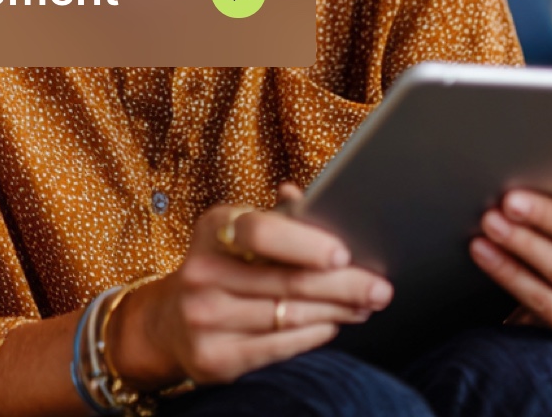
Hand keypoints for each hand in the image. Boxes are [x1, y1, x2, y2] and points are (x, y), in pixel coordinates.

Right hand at [111, 184, 392, 387]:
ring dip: (337, 312)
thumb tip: (303, 193)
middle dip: (344, 285)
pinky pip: (278, 347)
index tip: (345, 253)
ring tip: (365, 306)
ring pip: (289, 316)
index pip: (260, 230)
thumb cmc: (224, 265)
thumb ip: (277, 216)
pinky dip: (313, 336)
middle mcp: (202, 272)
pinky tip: (332, 325)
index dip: (305, 242)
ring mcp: (204, 318)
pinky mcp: (213, 358)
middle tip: (380, 289)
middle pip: (287, 281)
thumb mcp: (240, 230)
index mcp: (214, 228)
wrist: (171, 321)